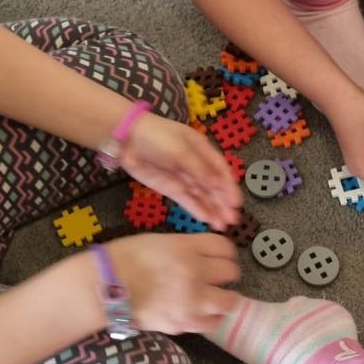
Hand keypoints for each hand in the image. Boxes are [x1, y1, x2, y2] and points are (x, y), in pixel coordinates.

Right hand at [109, 232, 241, 333]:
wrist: (103, 289)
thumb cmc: (123, 259)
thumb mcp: (158, 242)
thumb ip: (184, 248)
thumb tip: (200, 256)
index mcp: (186, 248)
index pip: (224, 246)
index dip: (226, 251)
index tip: (223, 256)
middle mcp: (195, 273)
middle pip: (231, 272)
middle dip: (227, 273)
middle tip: (220, 277)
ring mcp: (193, 301)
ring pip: (229, 301)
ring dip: (225, 298)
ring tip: (216, 298)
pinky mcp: (185, 323)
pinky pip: (212, 323)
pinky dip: (212, 318)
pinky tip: (205, 314)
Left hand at [121, 114, 242, 229]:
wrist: (127, 140)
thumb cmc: (157, 137)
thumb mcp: (181, 150)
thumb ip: (200, 169)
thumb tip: (218, 184)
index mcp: (202, 150)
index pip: (221, 171)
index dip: (230, 187)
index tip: (237, 203)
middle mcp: (196, 165)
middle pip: (214, 187)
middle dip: (224, 203)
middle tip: (232, 220)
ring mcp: (184, 178)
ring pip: (203, 196)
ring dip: (213, 210)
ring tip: (222, 226)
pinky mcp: (171, 188)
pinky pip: (188, 201)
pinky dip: (197, 210)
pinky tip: (207, 220)